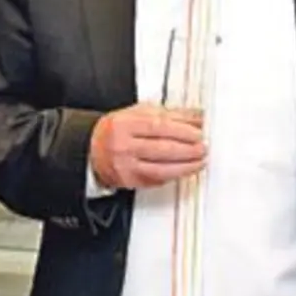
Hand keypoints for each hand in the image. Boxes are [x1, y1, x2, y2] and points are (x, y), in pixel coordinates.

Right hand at [90, 102, 205, 189]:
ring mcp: (126, 166)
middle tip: (203, 147)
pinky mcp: (130, 182)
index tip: (199, 132)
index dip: (183, 130)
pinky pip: (156, 180)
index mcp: (125, 124)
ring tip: (199, 161)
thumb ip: (168, 114)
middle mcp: (123, 146)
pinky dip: (174, 175)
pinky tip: (184, 170)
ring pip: (162, 169)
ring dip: (186, 166)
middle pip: (163, 149)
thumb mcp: (138, 113)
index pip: (160, 127)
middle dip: (189, 149)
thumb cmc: (117, 130)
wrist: (92, 150)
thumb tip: (196, 117)